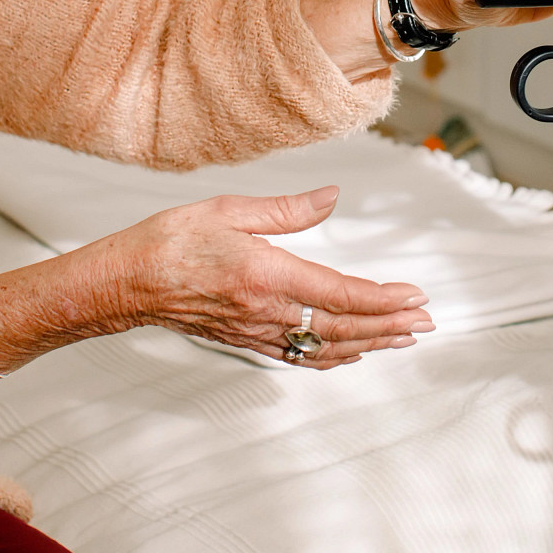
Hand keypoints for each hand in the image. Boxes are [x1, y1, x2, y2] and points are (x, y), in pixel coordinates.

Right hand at [112, 187, 433, 368]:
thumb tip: (333, 196)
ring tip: (404, 338)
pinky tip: (353, 351)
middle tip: (427, 322)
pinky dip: (335, 356)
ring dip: (371, 343)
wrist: (124, 283)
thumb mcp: (229, 209)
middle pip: (342, 327)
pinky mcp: (246, 340)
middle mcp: (266, 311)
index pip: (339, 293)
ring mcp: (257, 332)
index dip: (383, 299)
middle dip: (390, 325)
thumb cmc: (170, 240)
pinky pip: (300, 356)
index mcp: (266, 274)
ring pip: (325, 347)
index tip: (416, 295)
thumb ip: (287, 209)